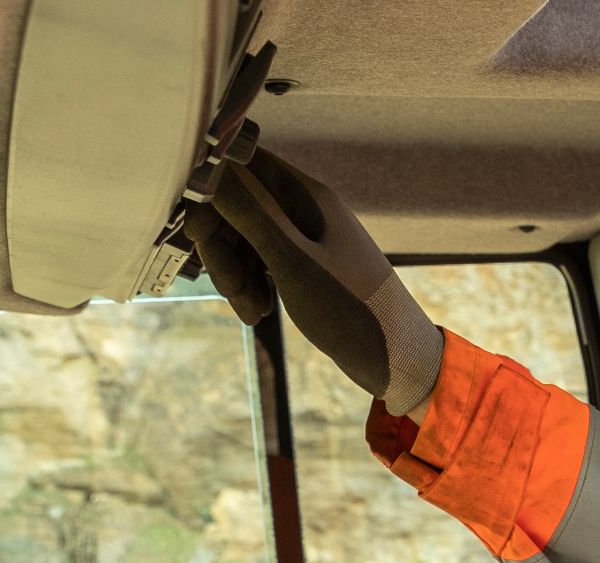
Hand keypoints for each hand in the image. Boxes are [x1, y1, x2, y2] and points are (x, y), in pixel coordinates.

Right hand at [185, 146, 444, 418]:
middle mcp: (303, 206)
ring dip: (234, 273)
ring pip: (244, 238)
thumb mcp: (293, 262)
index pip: (238, 166)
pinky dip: (251, 284)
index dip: (210, 194)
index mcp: (305, 194)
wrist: (399, 358)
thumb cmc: (353, 310)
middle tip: (232, 291)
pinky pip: (260, 261)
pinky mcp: (304, 263)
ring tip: (251, 311)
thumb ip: (251, 213)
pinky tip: (258, 312)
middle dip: (222, 247)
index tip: (200, 235)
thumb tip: (209, 168)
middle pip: (235, 206)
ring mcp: (304, 236)